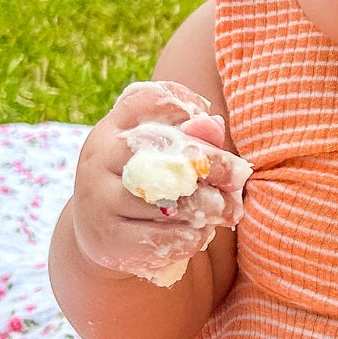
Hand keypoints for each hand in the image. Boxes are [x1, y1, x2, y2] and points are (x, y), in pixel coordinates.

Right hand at [71, 79, 250, 283]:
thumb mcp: (160, 154)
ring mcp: (99, 199)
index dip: (186, 106)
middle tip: (238, 177)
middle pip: (166, 149)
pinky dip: (191, 236)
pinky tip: (200, 232)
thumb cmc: (144, 183)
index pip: (150, 100)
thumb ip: (191, 136)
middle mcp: (99, 158)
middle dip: (214, 163)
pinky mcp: (109, 238)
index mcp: (112, 128)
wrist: (101, 234)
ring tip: (226, 210)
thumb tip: (213, 123)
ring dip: (209, 206)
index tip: (211, 127)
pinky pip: (163, 237)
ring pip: (168, 200)